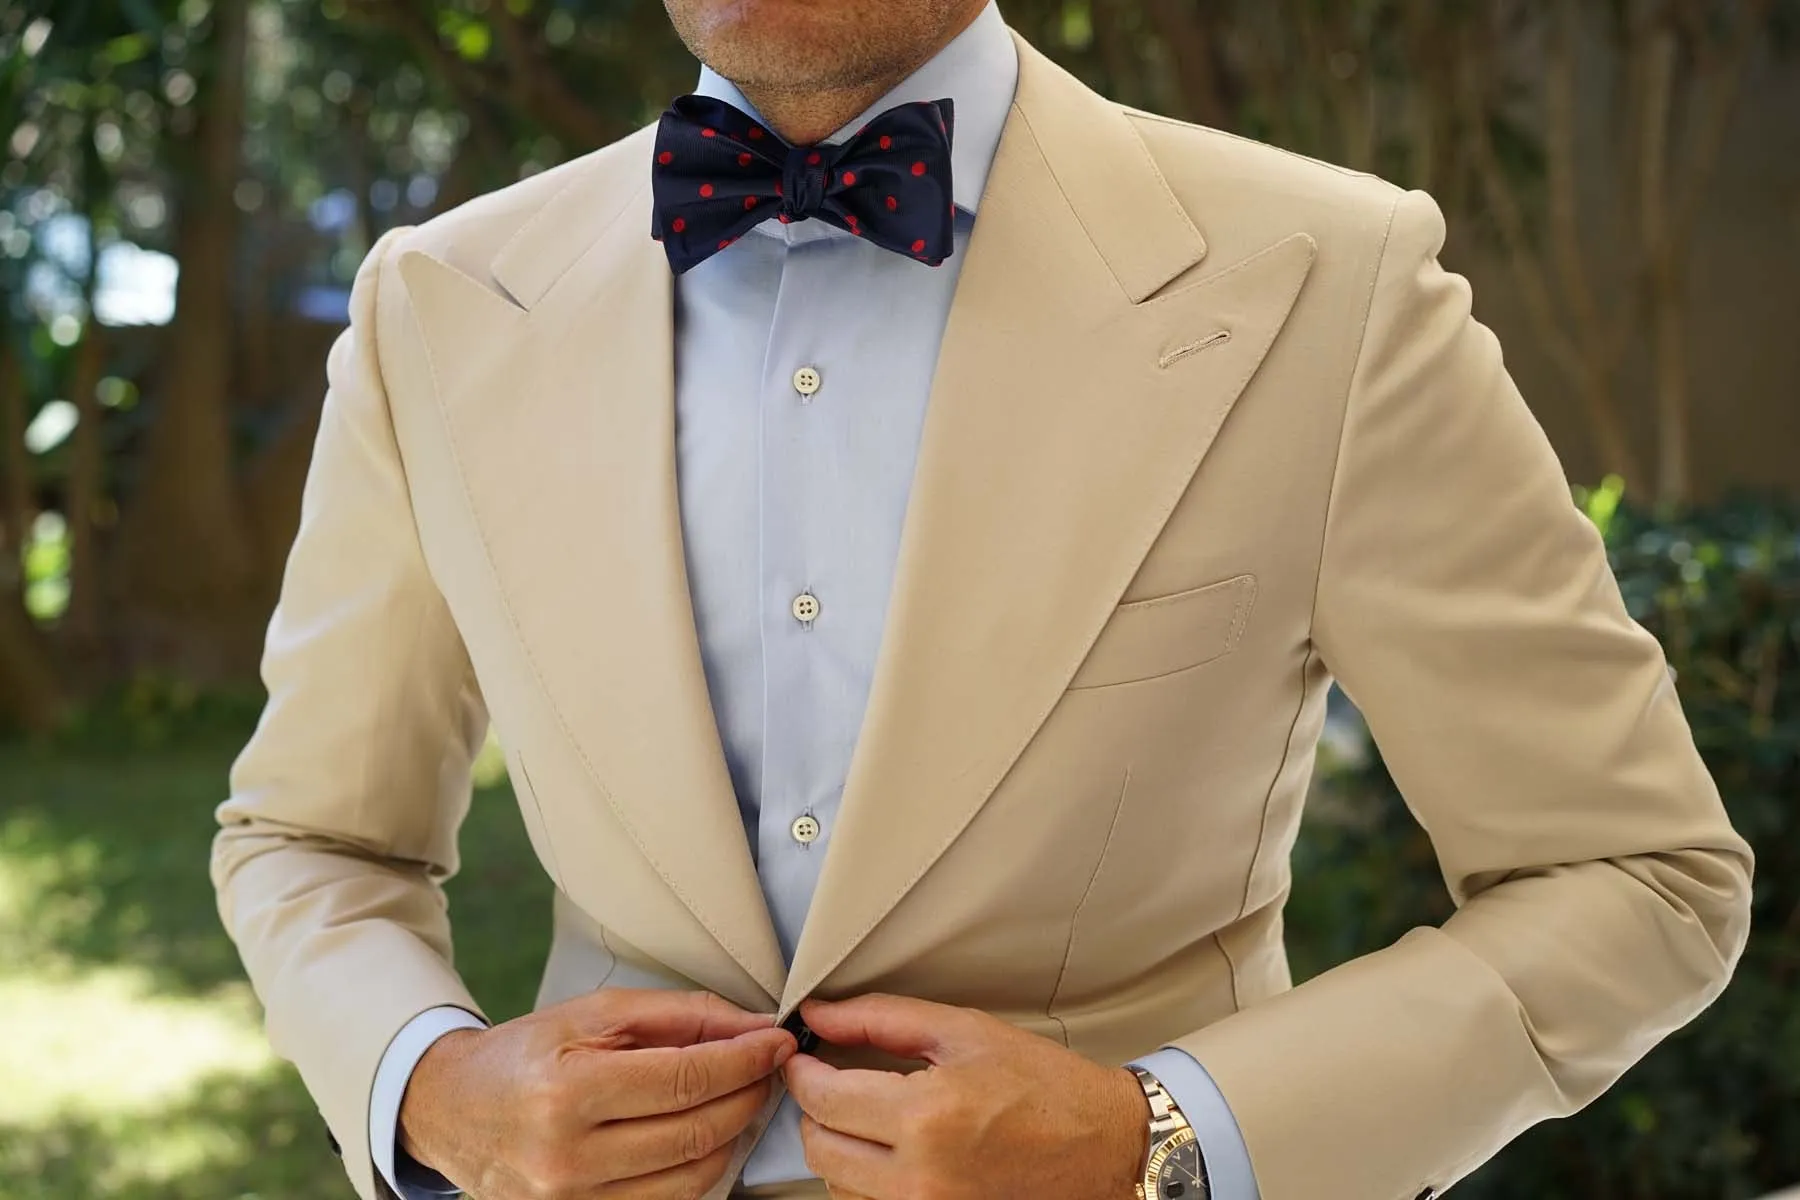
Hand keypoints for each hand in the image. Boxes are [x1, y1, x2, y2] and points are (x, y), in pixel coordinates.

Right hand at [400, 987, 795, 1198]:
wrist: (452, 1111)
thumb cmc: (524, 1055)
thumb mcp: (593, 1015)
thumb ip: (677, 1016)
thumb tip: (751, 1026)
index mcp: (566, 1092)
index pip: (684, 1080)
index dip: (744, 1059)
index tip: (777, 1042)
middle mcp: (567, 1157)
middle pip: (695, 1131)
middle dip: (748, 1094)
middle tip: (767, 1067)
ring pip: (692, 1178)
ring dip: (733, 1135)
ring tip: (739, 1097)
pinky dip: (701, 1168)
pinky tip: (706, 1134)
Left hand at [782, 994, 1148, 1199]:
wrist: (1104, 1146)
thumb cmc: (1045, 1086)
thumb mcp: (964, 1031)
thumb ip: (881, 1019)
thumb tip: (819, 1013)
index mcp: (927, 1115)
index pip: (823, 1097)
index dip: (801, 1072)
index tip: (803, 1057)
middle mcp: (921, 1175)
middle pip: (819, 1148)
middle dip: (815, 1110)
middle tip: (832, 1081)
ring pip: (838, 1184)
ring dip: (839, 1146)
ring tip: (869, 1115)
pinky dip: (866, 1178)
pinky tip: (891, 1150)